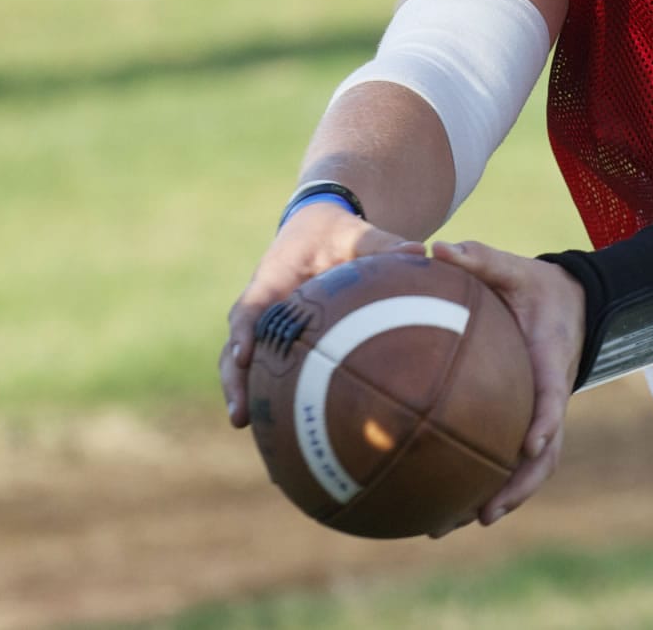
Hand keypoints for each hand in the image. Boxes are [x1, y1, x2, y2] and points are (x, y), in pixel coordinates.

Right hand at [220, 206, 421, 425]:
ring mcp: (264, 321)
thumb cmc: (336, 233)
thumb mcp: (357, 234)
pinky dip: (262, 390)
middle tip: (241, 415)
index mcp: (274, 276)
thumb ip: (382, 245)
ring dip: (241, 390)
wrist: (315, 229)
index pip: (251, 306)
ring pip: (241, 358)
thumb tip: (417, 250)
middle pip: (237, 341)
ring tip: (244, 423)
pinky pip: (262, 363)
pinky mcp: (273, 336)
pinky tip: (275, 423)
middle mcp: (261, 302)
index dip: (245, 331)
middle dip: (234, 377)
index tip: (244, 357)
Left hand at [423, 238, 585, 532]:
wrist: (575, 303)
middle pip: (545, 454)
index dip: (545, 422)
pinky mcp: (530, 421)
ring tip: (453, 525)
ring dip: (499, 499)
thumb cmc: (538, 286)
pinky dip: (488, 484)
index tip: (530, 445)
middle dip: (516, 487)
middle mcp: (552, 395)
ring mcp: (544, 414)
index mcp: (550, 358)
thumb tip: (437, 248)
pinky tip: (448, 504)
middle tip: (483, 513)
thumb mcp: (514, 266)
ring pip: (530, 469)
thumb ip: (480, 258)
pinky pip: (513, 460)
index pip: (552, 395)